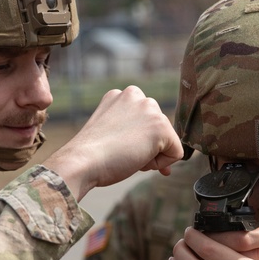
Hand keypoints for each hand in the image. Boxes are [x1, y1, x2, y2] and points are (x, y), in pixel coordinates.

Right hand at [44, 86, 182, 199]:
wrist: (83, 162)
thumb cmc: (91, 155)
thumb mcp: (112, 132)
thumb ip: (133, 132)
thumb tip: (161, 154)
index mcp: (121, 95)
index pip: (144, 122)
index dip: (136, 142)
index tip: (117, 147)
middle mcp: (136, 95)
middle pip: (157, 130)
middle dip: (145, 148)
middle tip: (120, 152)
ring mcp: (149, 108)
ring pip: (166, 141)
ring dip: (150, 155)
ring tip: (126, 154)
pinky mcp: (160, 126)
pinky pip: (175, 153)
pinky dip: (161, 164)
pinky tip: (137, 159)